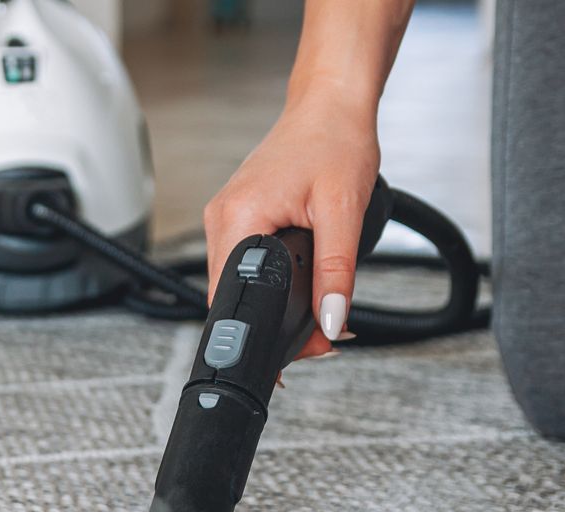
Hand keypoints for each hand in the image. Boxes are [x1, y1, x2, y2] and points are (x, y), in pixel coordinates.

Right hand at [203, 93, 379, 358]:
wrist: (329, 104)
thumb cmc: (334, 141)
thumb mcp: (343, 211)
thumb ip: (336, 272)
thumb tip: (329, 319)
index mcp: (237, 218)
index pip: (231, 298)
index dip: (261, 333)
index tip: (293, 353)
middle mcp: (221, 219)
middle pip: (231, 297)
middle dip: (273, 325)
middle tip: (321, 336)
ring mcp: (225, 217)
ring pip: (236, 282)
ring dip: (272, 304)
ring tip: (316, 312)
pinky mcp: (236, 215)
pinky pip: (243, 262)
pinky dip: (268, 280)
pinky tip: (297, 282)